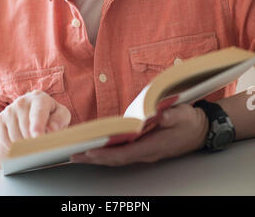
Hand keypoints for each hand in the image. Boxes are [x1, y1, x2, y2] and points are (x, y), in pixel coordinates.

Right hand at [0, 90, 70, 148]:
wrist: (32, 114)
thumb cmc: (51, 116)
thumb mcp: (61, 115)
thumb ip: (60, 120)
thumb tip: (52, 128)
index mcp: (40, 98)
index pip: (38, 113)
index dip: (37, 126)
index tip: (38, 137)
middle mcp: (22, 101)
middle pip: (25, 128)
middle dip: (33, 142)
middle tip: (40, 146)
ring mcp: (10, 109)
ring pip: (14, 136)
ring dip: (24, 146)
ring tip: (32, 142)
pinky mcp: (1, 118)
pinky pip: (4, 139)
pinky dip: (12, 146)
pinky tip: (21, 142)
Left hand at [70, 104, 208, 165]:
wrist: (201, 129)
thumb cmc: (190, 122)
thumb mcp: (184, 115)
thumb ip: (172, 115)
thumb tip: (159, 115)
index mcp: (154, 145)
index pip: (126, 153)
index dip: (107, 153)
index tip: (91, 152)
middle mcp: (147, 152)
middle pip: (117, 159)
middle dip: (95, 158)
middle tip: (74, 155)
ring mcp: (145, 151)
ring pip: (117, 158)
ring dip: (98, 157)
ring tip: (79, 154)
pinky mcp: (144, 147)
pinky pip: (122, 153)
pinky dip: (107, 153)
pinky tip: (97, 149)